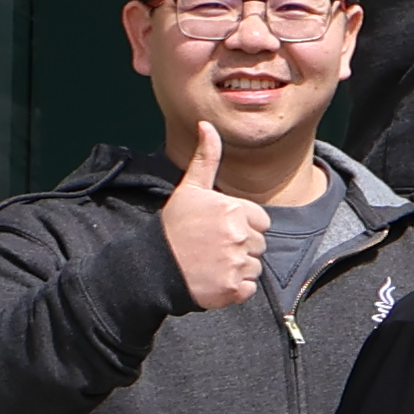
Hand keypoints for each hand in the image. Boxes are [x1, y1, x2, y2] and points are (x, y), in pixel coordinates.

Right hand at [157, 108, 267, 313]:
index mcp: (234, 210)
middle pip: (260, 244)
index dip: (242, 225)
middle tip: (211, 247)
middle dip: (240, 246)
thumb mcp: (190, 189)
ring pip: (255, 266)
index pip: (261, 221)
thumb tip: (207, 124)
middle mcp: (239, 236)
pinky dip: (234, 288)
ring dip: (237, 267)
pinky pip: (248, 288)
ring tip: (210, 263)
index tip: (217, 229)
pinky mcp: (234, 289)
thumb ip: (206, 158)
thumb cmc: (174, 226)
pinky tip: (213, 279)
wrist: (151, 266)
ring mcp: (236, 264)